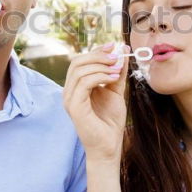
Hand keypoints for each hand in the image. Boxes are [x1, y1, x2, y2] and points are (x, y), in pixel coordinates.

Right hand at [63, 43, 129, 162]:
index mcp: (76, 87)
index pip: (80, 61)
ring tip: (117, 70)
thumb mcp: (115, 90)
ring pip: (80, 70)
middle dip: (98, 55)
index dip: (97, 51)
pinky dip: (100, 76)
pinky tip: (113, 78)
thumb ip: (117, 72)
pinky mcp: (74, 107)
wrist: (109, 146)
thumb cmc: (110, 121)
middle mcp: (69, 91)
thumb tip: (123, 49)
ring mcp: (69, 99)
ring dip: (101, 65)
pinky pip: (84, 83)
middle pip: (77, 62)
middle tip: (117, 57)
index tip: (114, 45)